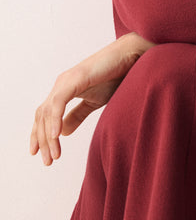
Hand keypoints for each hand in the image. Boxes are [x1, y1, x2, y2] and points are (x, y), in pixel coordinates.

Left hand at [30, 32, 153, 165]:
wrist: (131, 58)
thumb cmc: (116, 76)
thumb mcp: (94, 102)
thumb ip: (77, 115)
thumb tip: (63, 132)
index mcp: (64, 90)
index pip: (44, 115)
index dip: (39, 134)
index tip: (40, 155)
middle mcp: (61, 85)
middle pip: (42, 115)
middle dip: (43, 140)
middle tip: (48, 161)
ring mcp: (67, 81)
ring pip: (48, 111)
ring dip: (48, 135)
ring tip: (55, 154)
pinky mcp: (75, 79)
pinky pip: (59, 102)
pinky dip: (55, 119)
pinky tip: (58, 136)